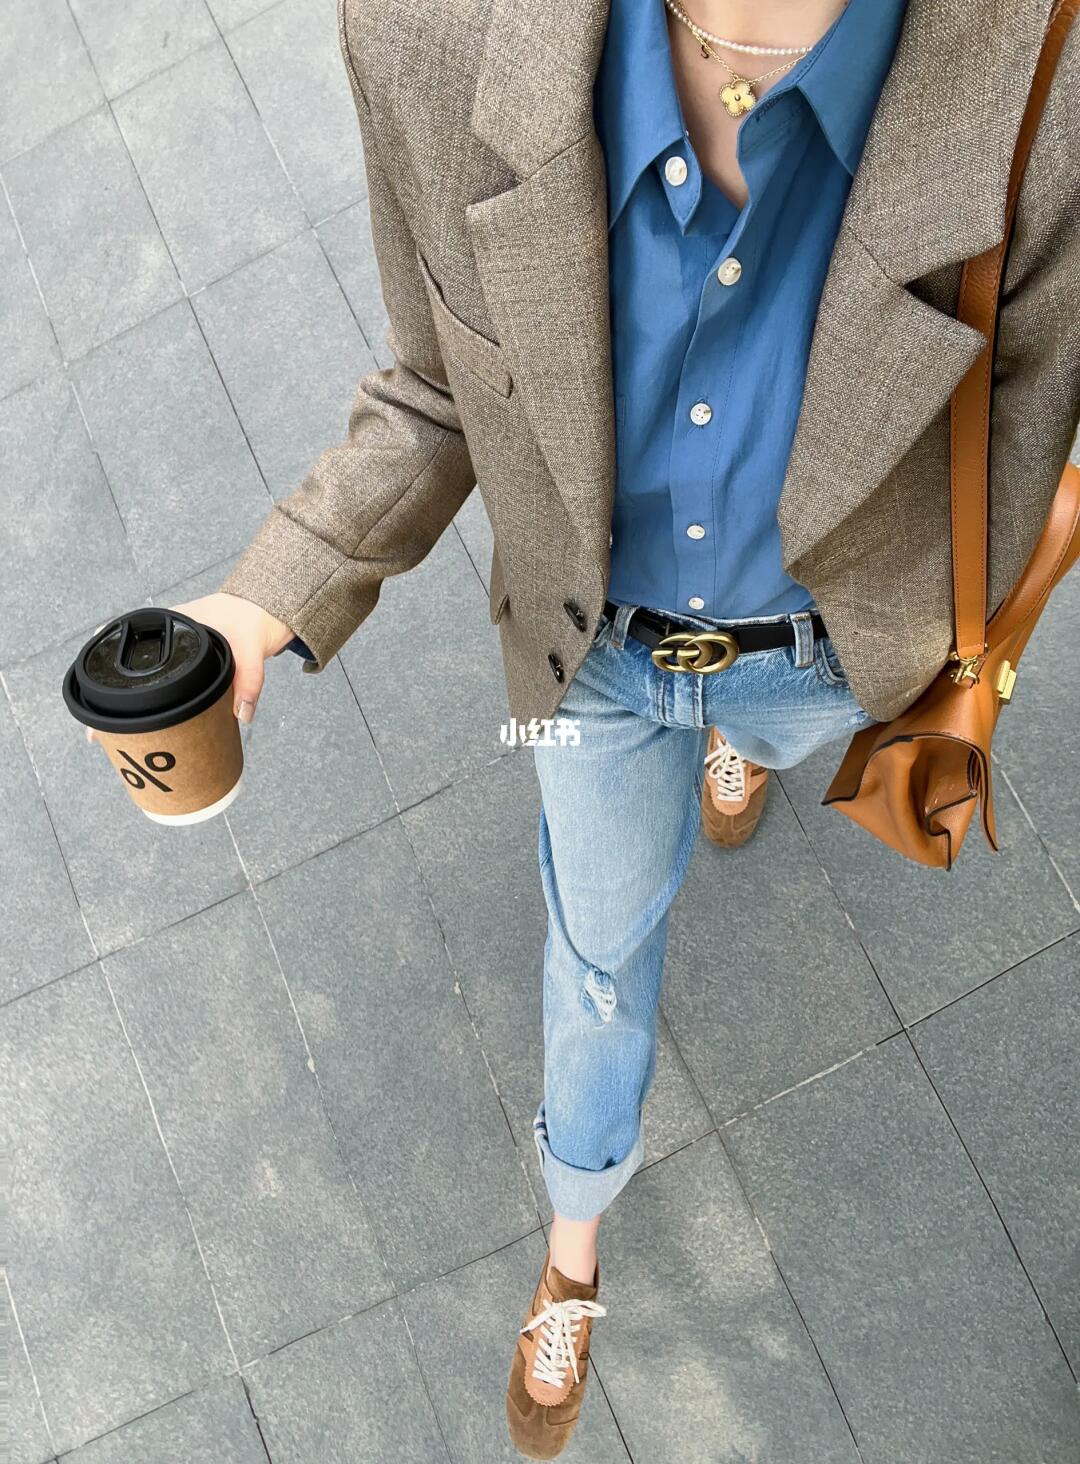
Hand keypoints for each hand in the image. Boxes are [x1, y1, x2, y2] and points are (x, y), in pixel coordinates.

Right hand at [84, 593, 295, 742]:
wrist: (268, 613)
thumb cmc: (254, 620)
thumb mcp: (252, 648)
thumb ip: (250, 681)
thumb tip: (242, 715)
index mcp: (175, 622)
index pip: (128, 639)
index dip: (105, 663)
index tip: (91, 688)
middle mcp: (168, 636)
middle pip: (129, 667)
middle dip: (112, 699)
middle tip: (98, 731)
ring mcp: (175, 651)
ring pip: (143, 679)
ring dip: (130, 706)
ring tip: (113, 736)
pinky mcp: (186, 665)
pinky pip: (162, 685)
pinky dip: (154, 706)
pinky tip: (146, 730)